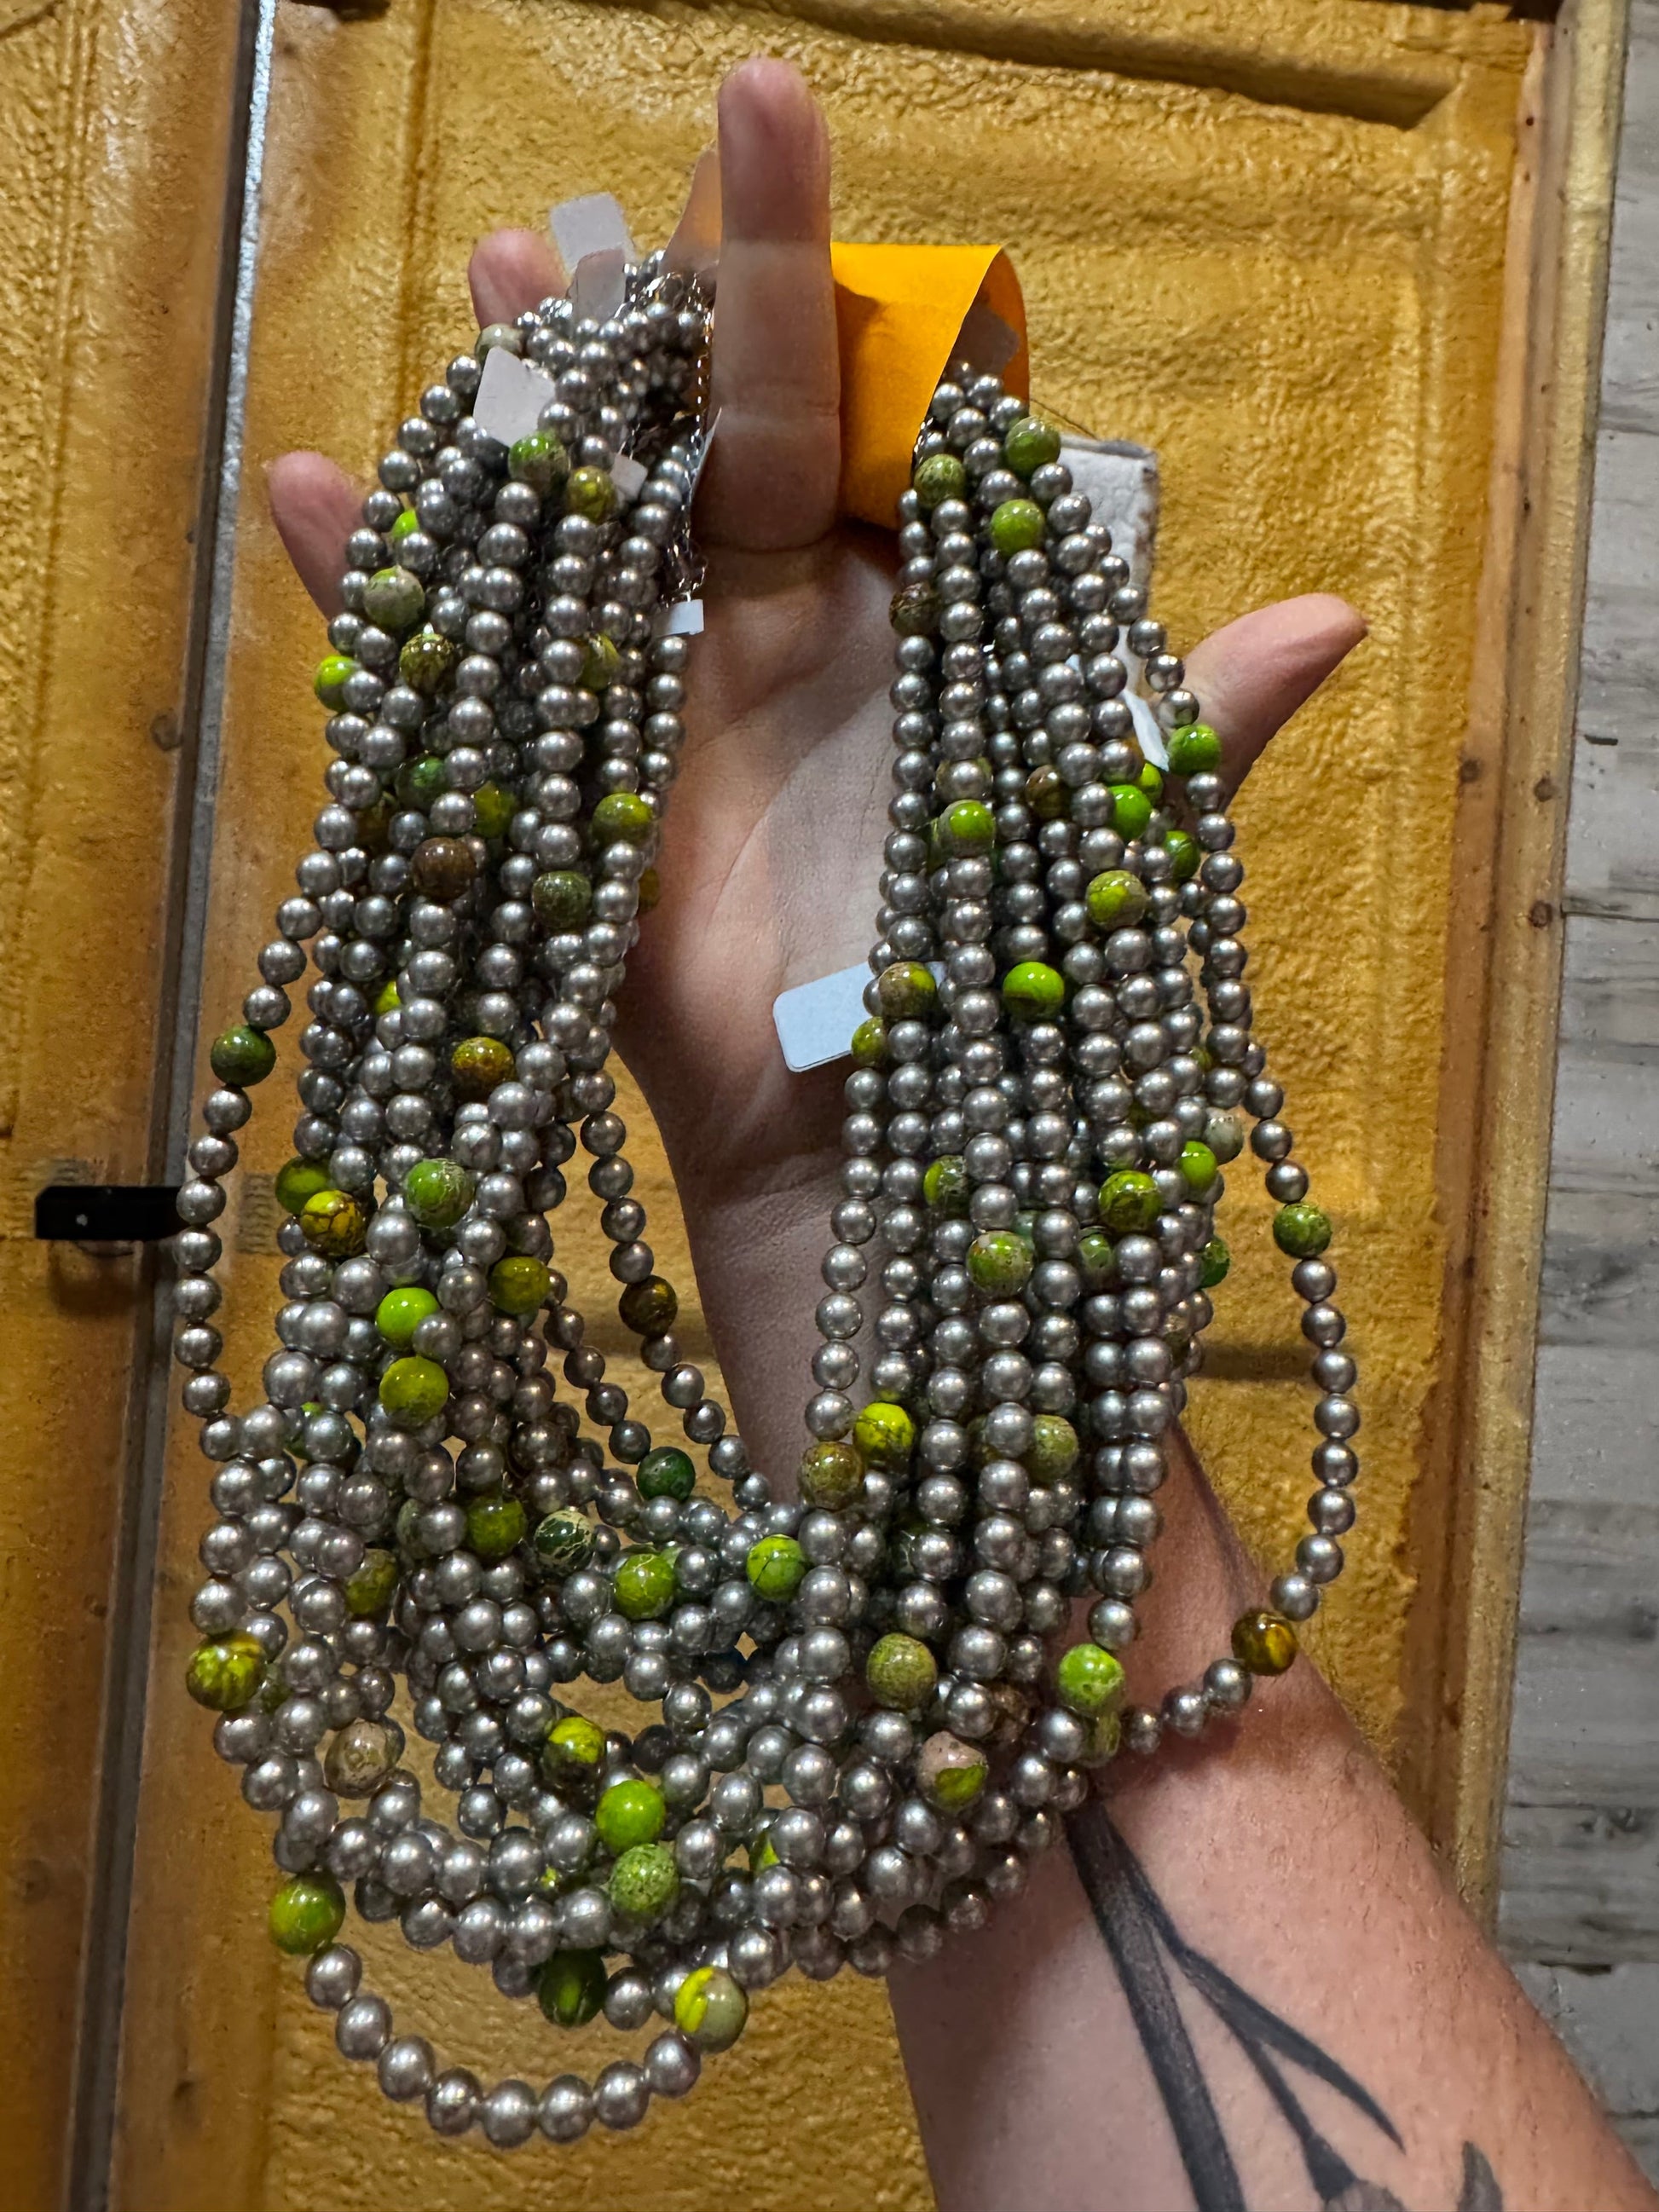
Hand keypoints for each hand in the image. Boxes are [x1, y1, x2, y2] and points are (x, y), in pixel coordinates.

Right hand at [267, 57, 1364, 1223]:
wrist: (892, 1153)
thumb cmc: (1004, 999)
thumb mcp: (1111, 847)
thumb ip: (1190, 722)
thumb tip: (1335, 615)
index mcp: (900, 615)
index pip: (856, 418)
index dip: (825, 294)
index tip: (788, 144)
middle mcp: (770, 635)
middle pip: (705, 436)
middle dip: (668, 307)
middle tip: (616, 186)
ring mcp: (658, 706)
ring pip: (586, 519)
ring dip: (534, 403)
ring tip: (501, 266)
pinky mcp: (571, 792)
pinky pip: (466, 682)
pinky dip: (382, 598)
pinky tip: (318, 488)